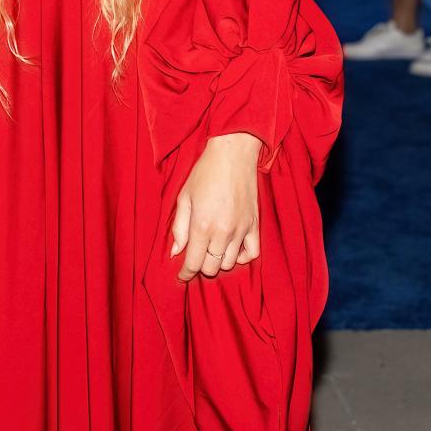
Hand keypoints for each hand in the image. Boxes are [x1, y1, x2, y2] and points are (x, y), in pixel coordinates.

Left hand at [171, 134, 260, 281]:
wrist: (232, 155)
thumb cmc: (204, 173)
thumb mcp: (184, 197)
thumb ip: (179, 228)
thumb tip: (175, 253)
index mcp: (201, 226)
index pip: (193, 263)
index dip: (185, 274)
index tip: (181, 275)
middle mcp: (222, 232)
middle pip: (211, 267)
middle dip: (200, 266)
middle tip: (195, 255)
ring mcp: (241, 230)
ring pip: (230, 264)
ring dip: (219, 261)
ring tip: (211, 249)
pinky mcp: (255, 225)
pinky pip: (253, 254)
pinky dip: (242, 257)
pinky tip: (232, 250)